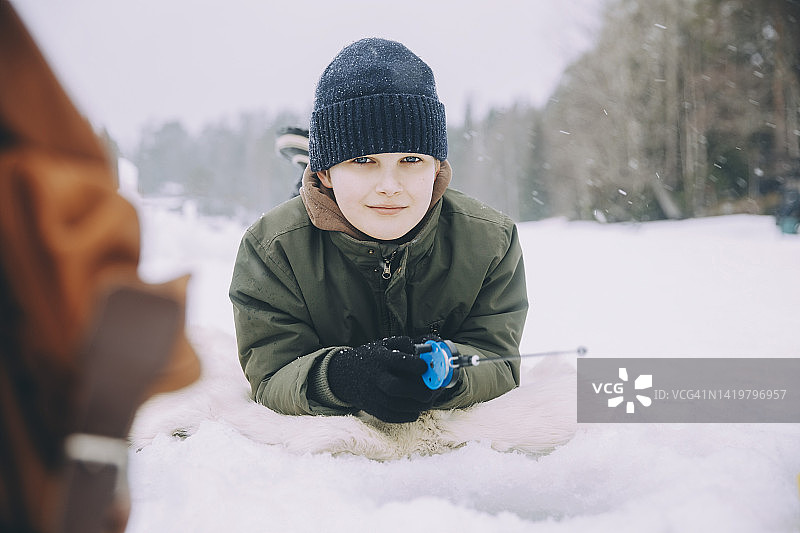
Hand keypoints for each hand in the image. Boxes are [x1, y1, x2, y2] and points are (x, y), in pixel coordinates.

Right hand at [327, 336, 441, 422]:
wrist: (344, 375)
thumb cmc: (371, 358)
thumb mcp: (383, 344)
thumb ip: (404, 344)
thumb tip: (424, 349)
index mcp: (380, 358)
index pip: (400, 361)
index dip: (417, 365)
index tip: (426, 368)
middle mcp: (375, 377)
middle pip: (396, 387)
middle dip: (417, 391)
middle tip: (430, 391)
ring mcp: (371, 394)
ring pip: (395, 405)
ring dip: (415, 406)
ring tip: (426, 401)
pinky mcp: (371, 408)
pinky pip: (390, 416)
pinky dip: (405, 416)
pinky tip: (415, 410)